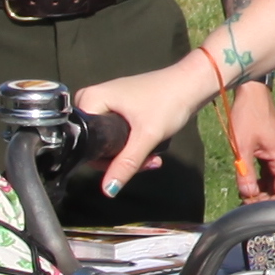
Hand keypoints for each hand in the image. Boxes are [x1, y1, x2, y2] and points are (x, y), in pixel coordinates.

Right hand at [75, 53, 226, 187]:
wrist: (191, 84)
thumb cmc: (168, 102)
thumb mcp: (146, 136)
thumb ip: (126, 163)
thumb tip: (107, 190)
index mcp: (91, 98)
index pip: (83, 139)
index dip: (101, 159)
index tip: (125, 166)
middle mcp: (93, 98)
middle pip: (97, 142)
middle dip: (120, 159)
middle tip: (146, 163)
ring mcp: (107, 102)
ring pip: (109, 141)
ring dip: (131, 155)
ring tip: (153, 160)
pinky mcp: (120, 107)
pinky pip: (118, 134)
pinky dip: (134, 145)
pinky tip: (152, 152)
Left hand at [222, 80, 274, 205]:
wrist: (251, 92)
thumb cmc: (248, 115)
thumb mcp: (242, 146)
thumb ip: (245, 172)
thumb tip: (247, 195)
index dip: (269, 205)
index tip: (251, 207)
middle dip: (263, 198)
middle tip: (243, 202)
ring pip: (273, 180)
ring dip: (260, 189)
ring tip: (243, 193)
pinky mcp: (271, 149)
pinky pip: (268, 170)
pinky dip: (259, 178)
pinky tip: (246, 180)